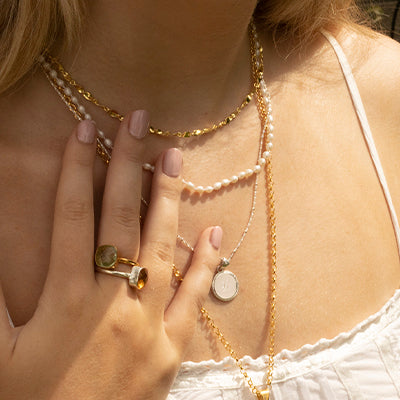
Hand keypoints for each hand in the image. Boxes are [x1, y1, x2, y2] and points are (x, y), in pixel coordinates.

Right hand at [0, 112, 221, 399]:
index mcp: (63, 298)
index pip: (70, 215)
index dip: (75, 169)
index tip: (85, 130)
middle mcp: (110, 300)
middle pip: (119, 217)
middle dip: (126, 165)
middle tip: (139, 123)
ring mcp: (148, 321)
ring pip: (160, 246)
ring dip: (167, 198)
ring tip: (174, 158)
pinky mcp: (172, 346)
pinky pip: (193, 296)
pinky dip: (205, 261)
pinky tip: (212, 229)